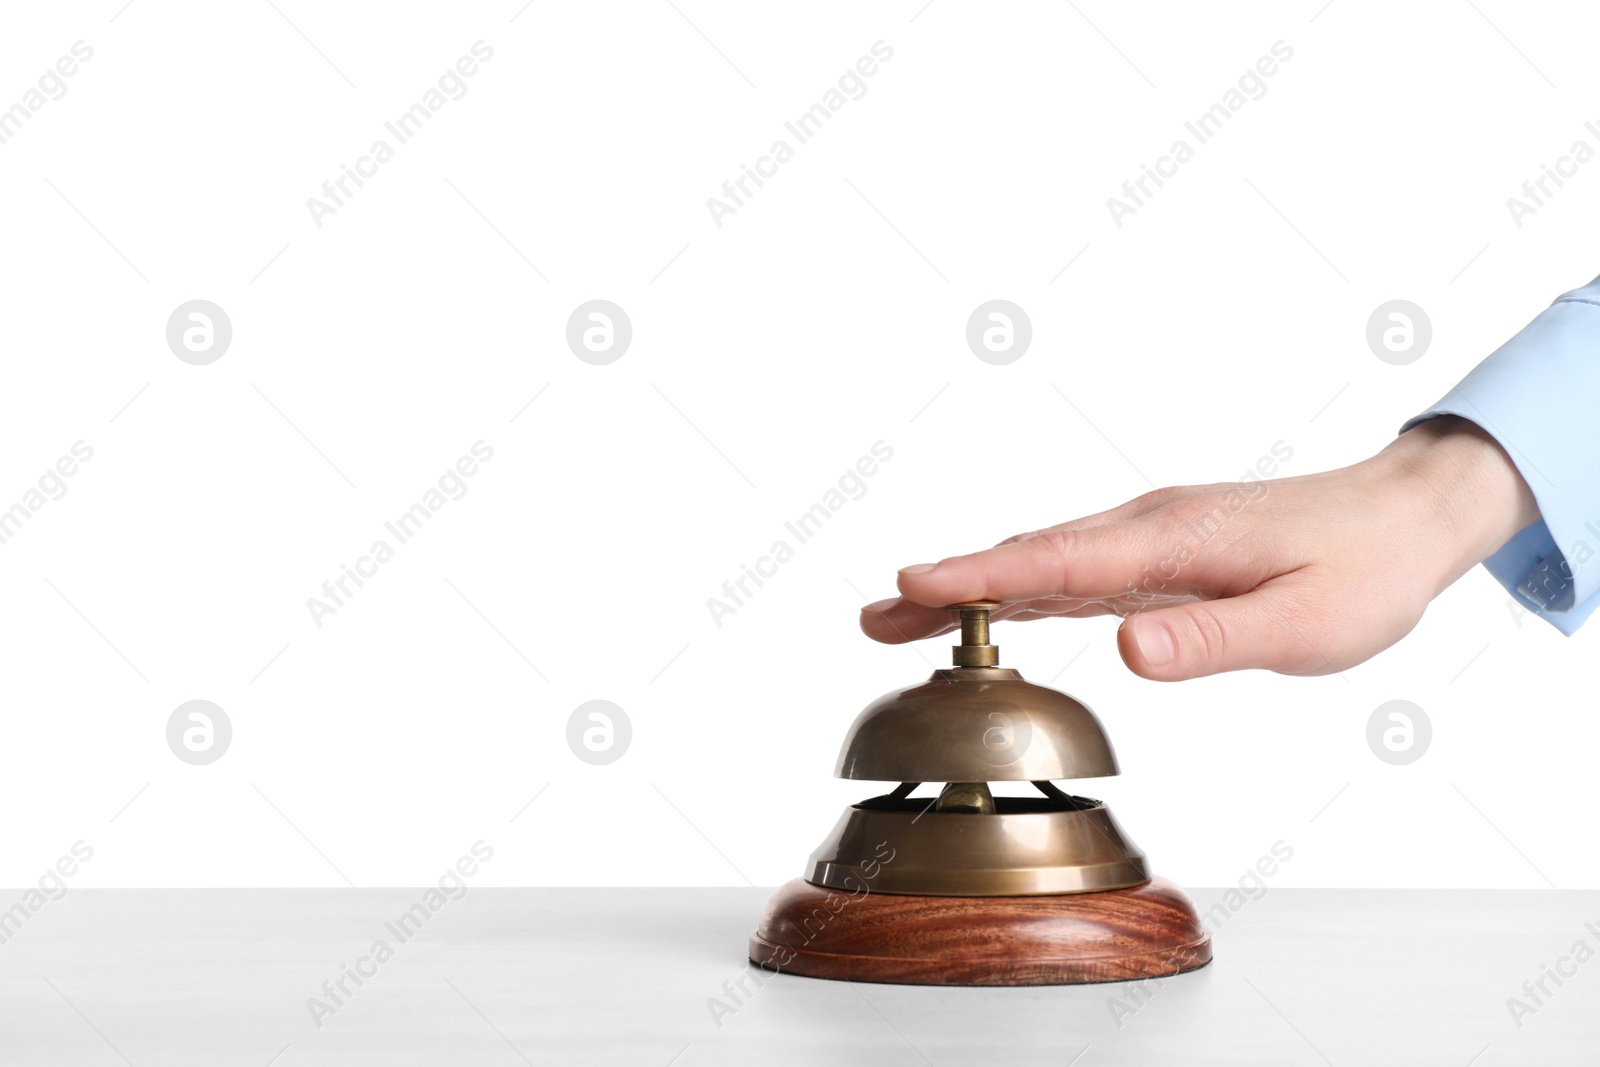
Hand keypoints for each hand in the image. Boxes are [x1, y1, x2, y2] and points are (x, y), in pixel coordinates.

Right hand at [861, 417, 1538, 680]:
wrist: (1401, 517)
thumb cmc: (1361, 571)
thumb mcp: (1304, 623)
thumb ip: (1212, 639)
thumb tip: (1126, 653)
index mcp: (1173, 541)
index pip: (1055, 563)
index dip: (978, 577)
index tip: (909, 585)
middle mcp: (1147, 527)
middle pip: (1027, 556)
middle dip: (946, 585)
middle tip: (871, 617)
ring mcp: (1149, 535)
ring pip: (1041, 559)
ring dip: (969, 587)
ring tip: (897, 615)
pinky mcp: (1158, 550)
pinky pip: (1071, 568)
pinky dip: (1016, 586)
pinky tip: (989, 607)